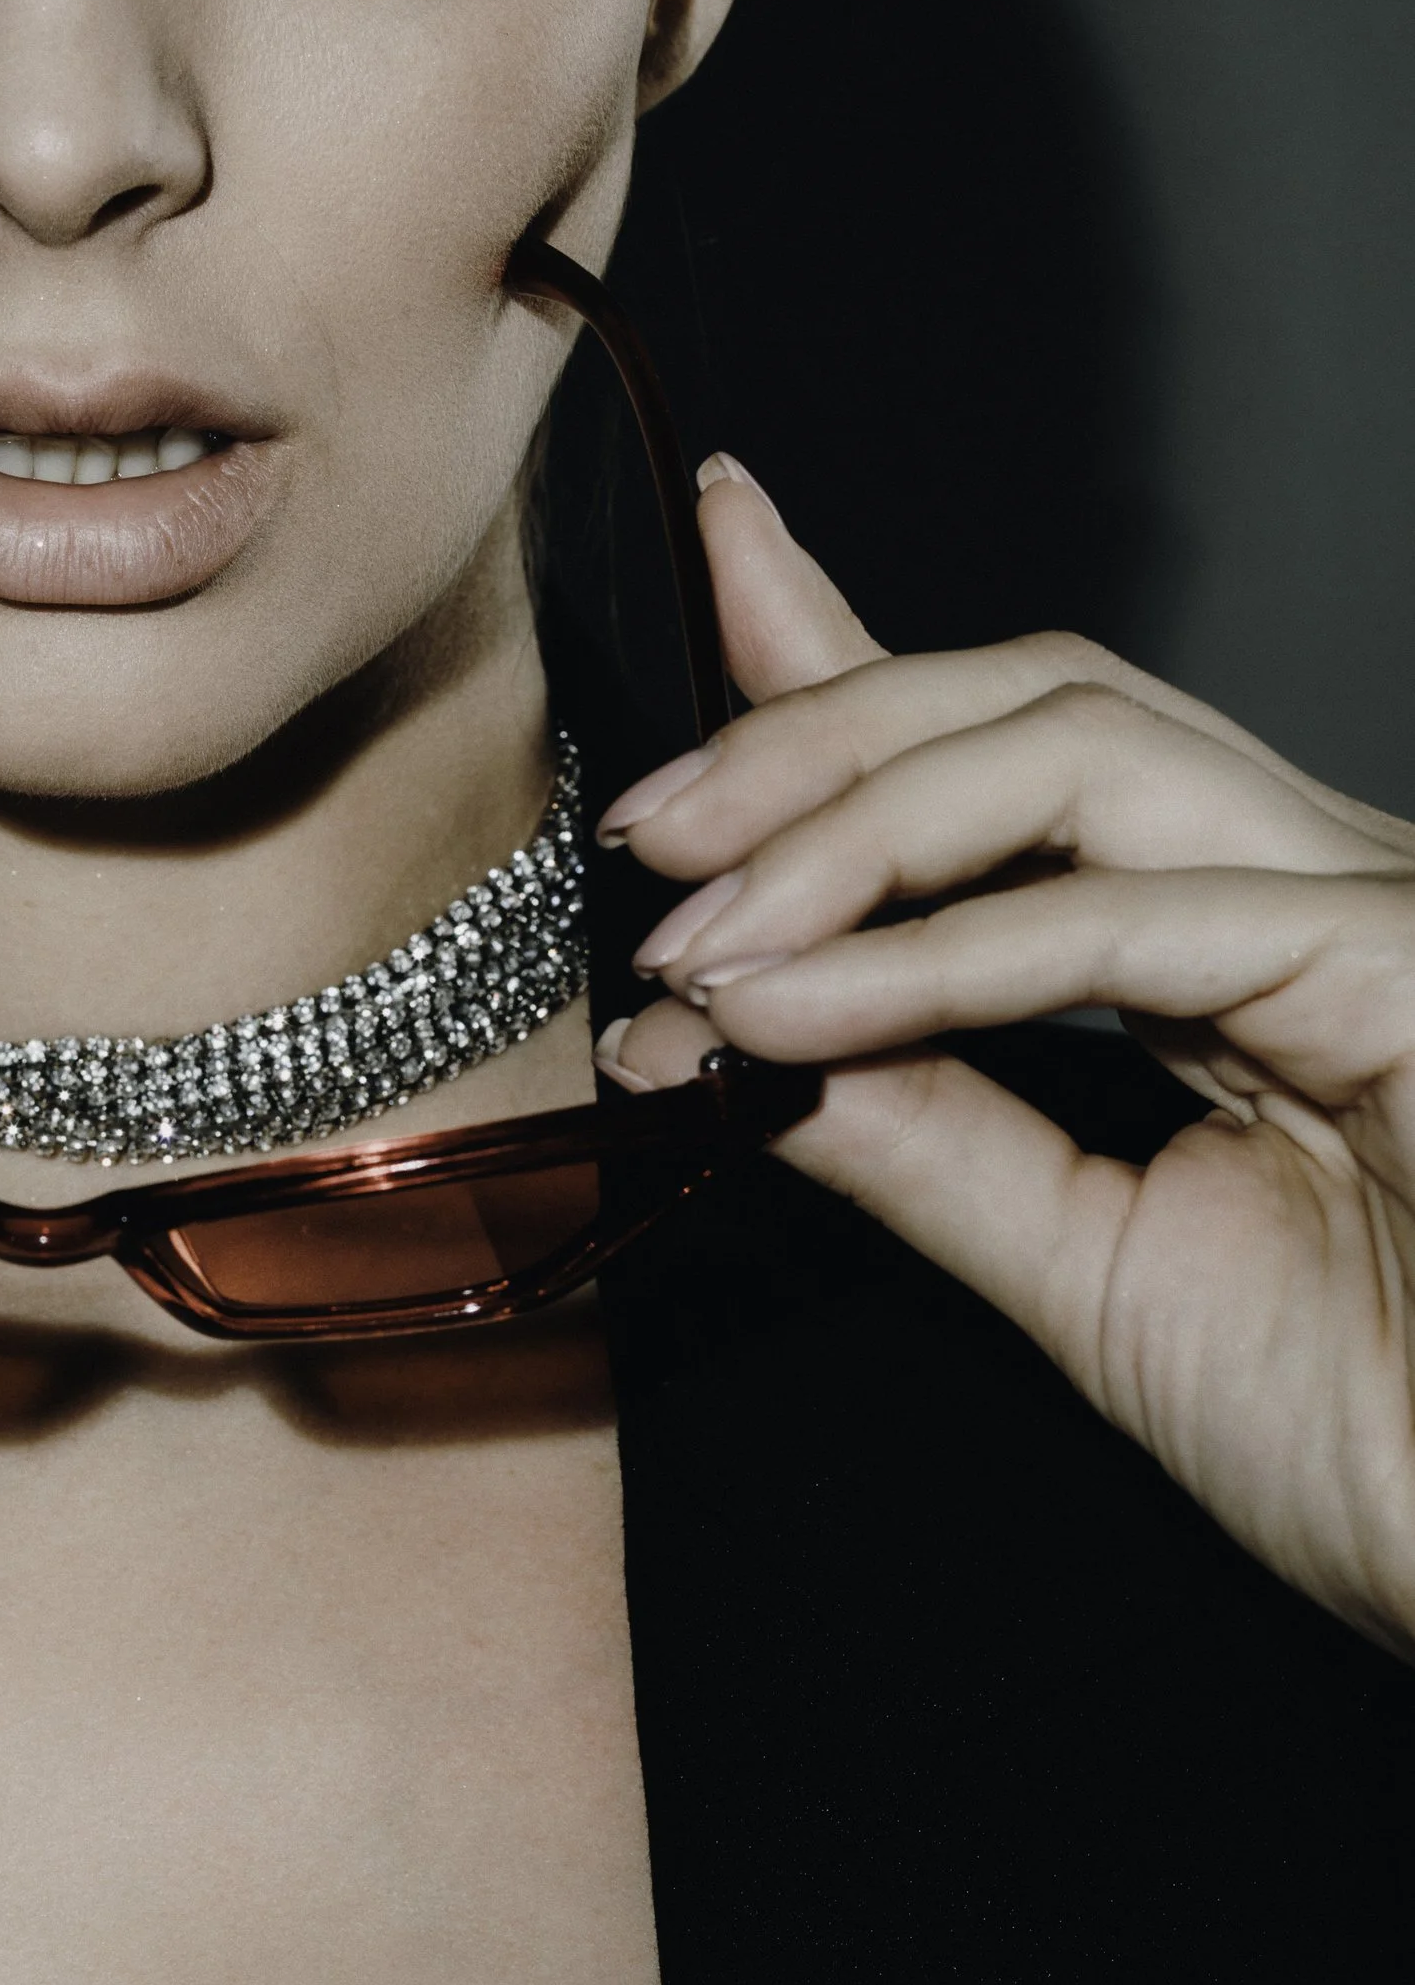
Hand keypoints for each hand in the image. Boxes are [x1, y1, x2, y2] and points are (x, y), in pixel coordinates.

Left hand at [597, 461, 1414, 1653]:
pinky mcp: (1404, 964)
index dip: (862, 641)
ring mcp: (1373, 905)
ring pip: (1076, 751)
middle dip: (816, 726)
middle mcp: (1315, 884)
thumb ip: (926, 1139)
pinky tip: (801, 1009)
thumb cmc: (1388, 1444)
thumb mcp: (1093, 1275)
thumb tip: (719, 1039)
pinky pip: (1129, 924)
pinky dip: (935, 960)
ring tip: (698, 931)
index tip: (717, 540)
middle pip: (1041, 698)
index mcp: (1250, 940)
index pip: (1023, 742)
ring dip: (849, 823)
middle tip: (645, 824)